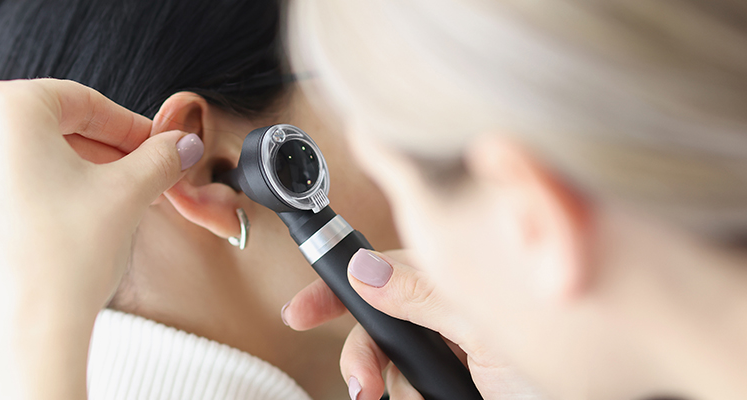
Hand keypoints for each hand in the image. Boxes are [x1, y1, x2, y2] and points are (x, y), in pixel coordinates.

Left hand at [0, 79, 202, 399]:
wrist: (19, 339)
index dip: (127, 126)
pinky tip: (40, 232)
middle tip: (128, 179)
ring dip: (50, 177)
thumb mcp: (130, 194)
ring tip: (87, 210)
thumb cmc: (68, 260)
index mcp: (5, 108)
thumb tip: (181, 144)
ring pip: (6, 162)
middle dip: (90, 152)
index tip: (152, 147)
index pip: (81, 102)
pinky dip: (8, 205)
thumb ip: (160, 157)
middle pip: (41, 129)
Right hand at [283, 249, 542, 399]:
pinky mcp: (453, 382)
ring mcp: (452, 348)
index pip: (382, 269)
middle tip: (362, 387)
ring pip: (392, 365)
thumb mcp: (487, 327)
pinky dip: (410, 397)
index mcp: (456, 277)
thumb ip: (424, 294)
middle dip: (363, 356)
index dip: (336, 286)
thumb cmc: (564, 358)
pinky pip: (411, 389)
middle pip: (378, 324)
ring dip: (394, 387)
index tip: (300, 311)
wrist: (605, 392)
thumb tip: (366, 268)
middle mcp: (449, 309)